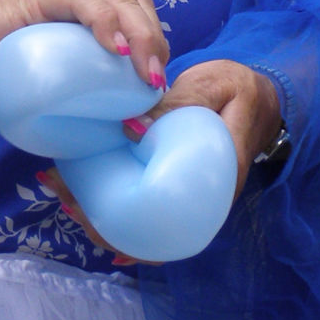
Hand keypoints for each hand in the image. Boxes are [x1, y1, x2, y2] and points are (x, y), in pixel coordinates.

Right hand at [0, 0, 167, 126]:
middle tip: (155, 86)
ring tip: (145, 72)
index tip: (155, 97)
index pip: (135, 30)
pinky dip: (108, 23)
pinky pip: (85, 3)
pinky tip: (116, 50)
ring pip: (124, 2)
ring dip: (145, 35)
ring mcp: (64, 3)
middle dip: (158, 46)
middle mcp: (79, 14)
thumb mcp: (34, 111)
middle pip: (140, 11)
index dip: (153, 57)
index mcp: (81, 36)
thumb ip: (64, 122)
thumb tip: (97, 155)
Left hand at [36, 58, 281, 261]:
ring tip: (59, 189)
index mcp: (214, 182)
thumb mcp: (212, 85)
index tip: (87, 213)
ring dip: (99, 211)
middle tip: (62, 198)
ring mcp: (186, 192)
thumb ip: (178, 103)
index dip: (128, 233)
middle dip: (101, 223)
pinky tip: (78, 186)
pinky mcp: (174, 179)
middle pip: (148, 231)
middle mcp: (200, 200)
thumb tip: (130, 128)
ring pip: (141, 219)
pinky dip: (110, 195)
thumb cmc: (237, 88)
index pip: (170, 226)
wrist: (260, 92)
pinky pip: (142, 198)